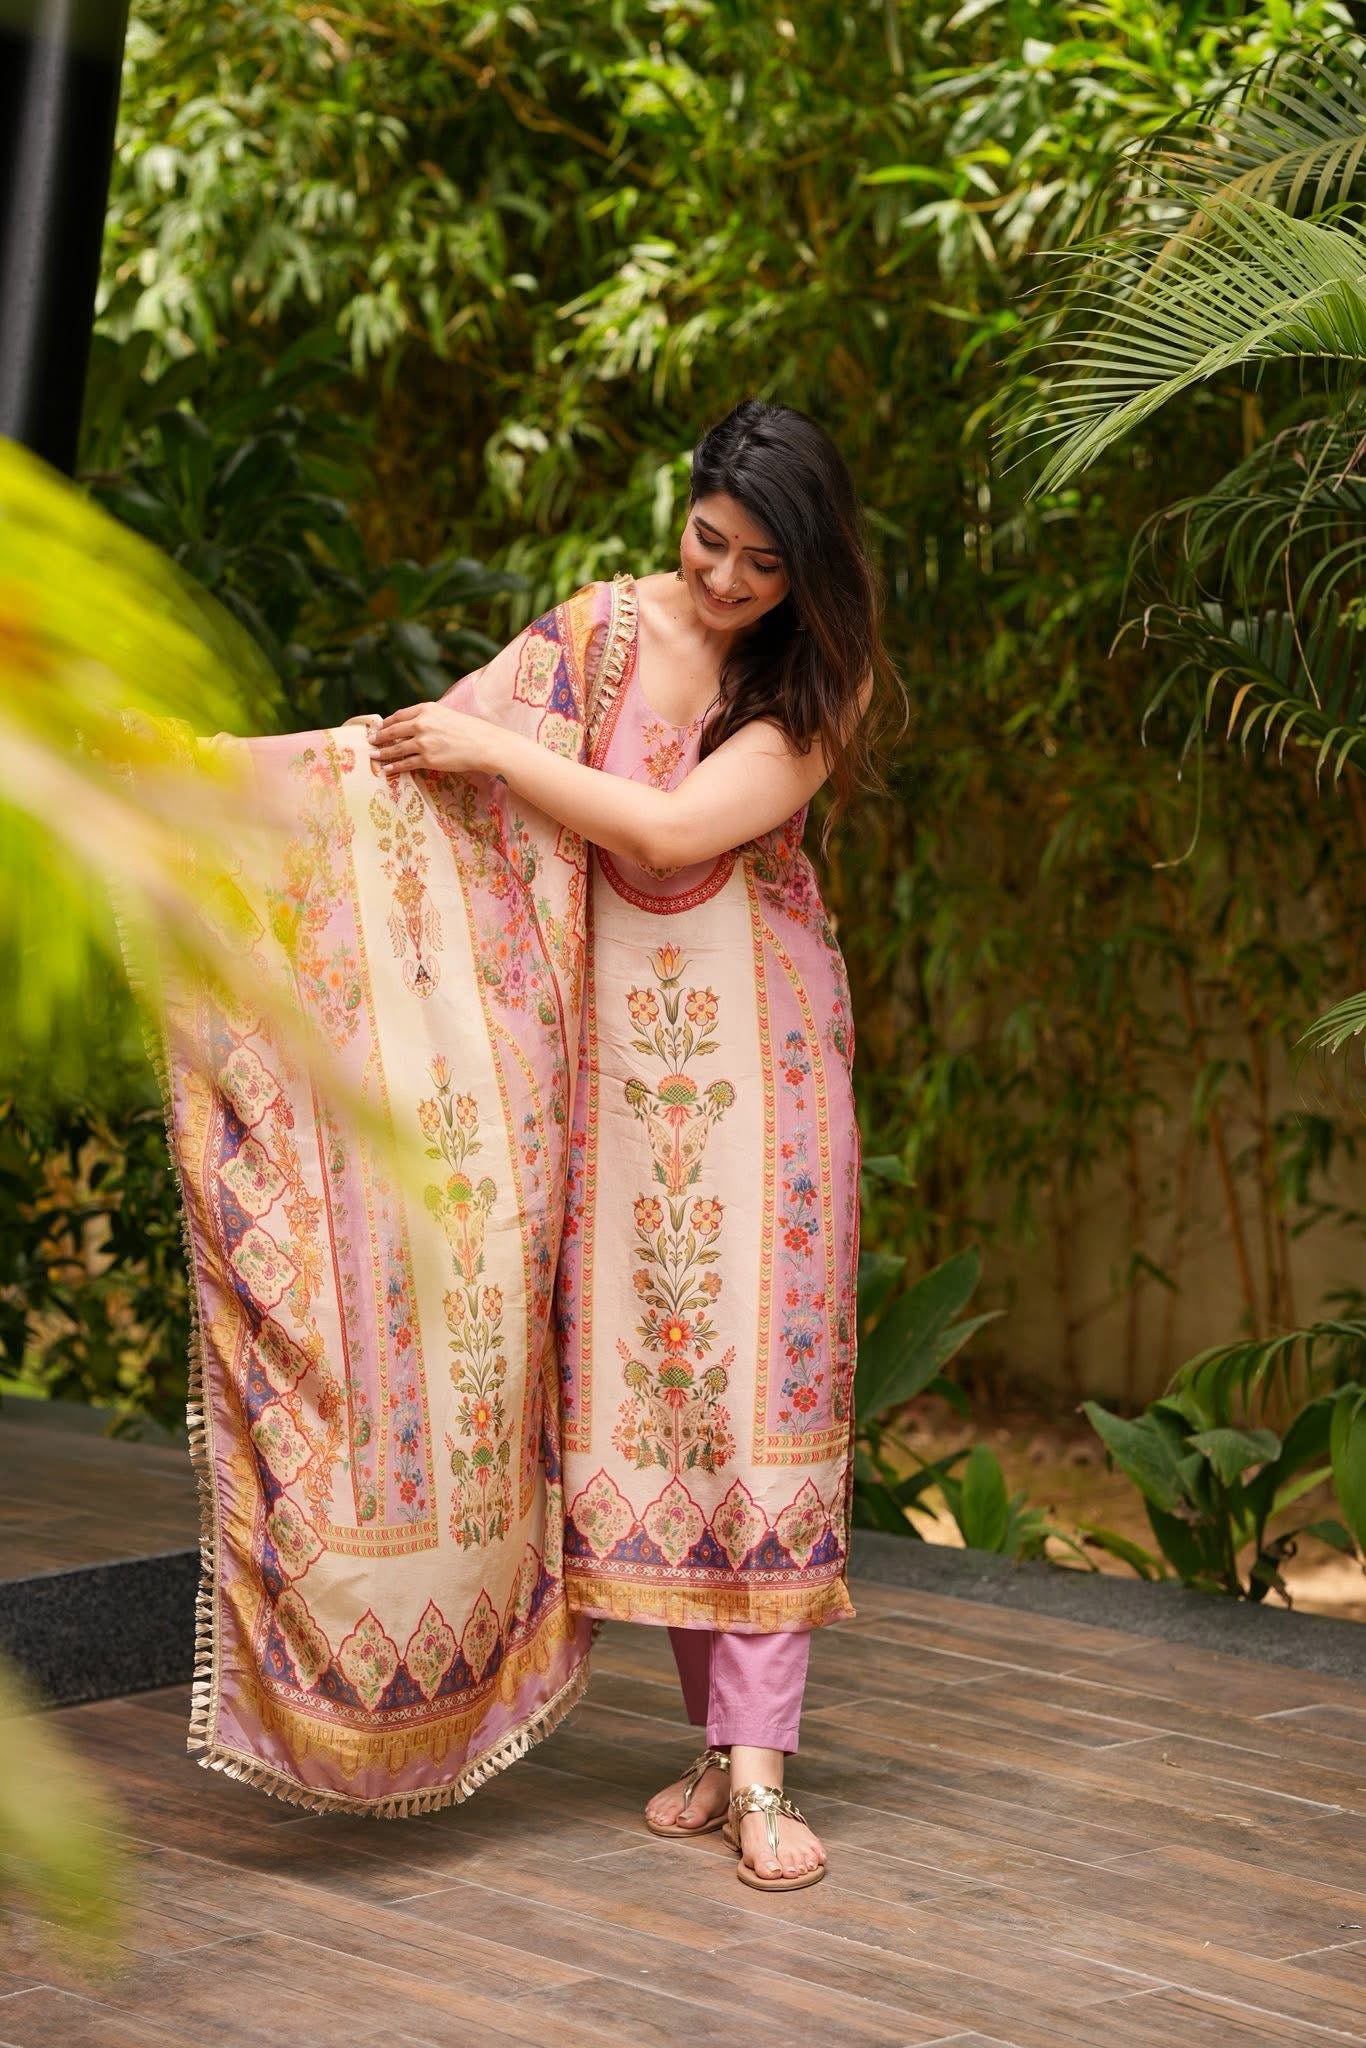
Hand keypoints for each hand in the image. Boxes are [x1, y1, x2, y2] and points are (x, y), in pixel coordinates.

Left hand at [368, 704, 492, 776]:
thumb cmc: (470, 729)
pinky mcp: (428, 759)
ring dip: (383, 753)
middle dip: (379, 737)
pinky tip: (386, 769)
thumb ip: (429, 717)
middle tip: (371, 741)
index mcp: (426, 709)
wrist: (484, 744)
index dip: (387, 722)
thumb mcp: (447, 714)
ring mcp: (423, 742)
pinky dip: (394, 767)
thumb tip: (414, 725)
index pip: (400, 715)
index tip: (380, 726)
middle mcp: (421, 723)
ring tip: (373, 756)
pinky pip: (406, 763)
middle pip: (393, 731)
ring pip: (396, 748)